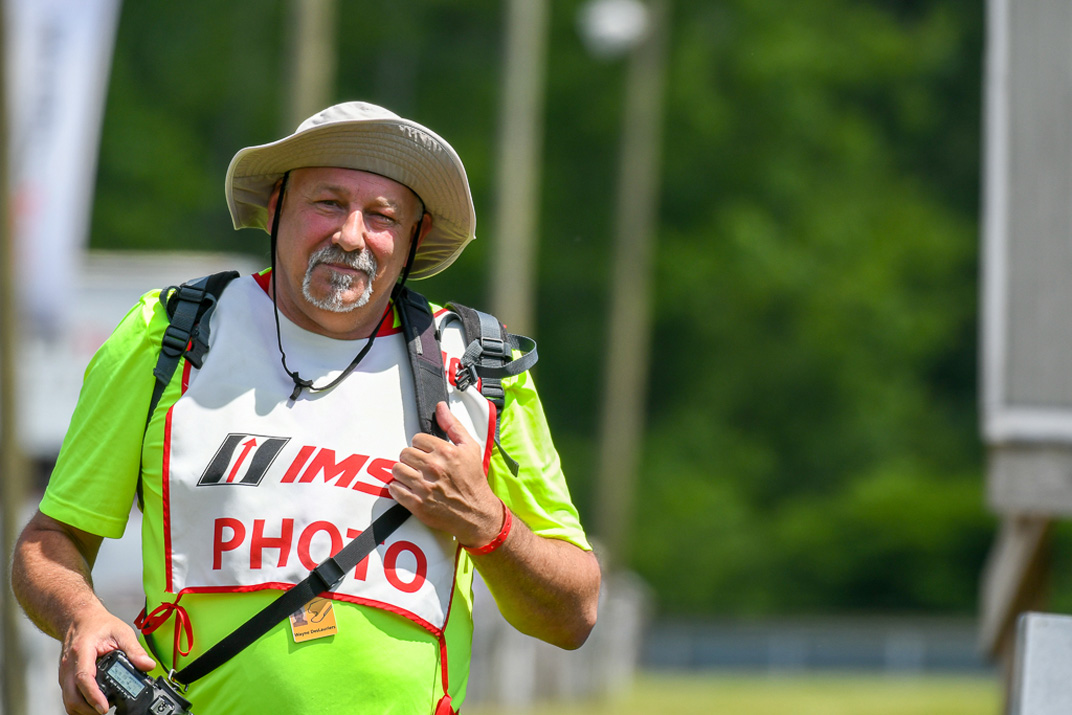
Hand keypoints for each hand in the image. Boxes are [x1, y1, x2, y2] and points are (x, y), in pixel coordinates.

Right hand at [60, 608, 155, 714]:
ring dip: (83, 709)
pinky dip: (79, 705)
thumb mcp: (121, 632)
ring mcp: (64, 674)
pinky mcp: (65, 679)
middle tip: (107, 710)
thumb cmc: (99, 625)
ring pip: (68, 700)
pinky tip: (93, 705)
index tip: (104, 707)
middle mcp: (69, 665)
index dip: (93, 695)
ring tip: (102, 708)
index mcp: (82, 652)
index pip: (84, 678)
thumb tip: (148, 665)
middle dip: (88, 708)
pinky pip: (68, 697)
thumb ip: (135, 650)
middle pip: (72, 696)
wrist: (79, 619)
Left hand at [390, 402, 502, 545]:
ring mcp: (424, 487)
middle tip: (421, 466)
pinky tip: (410, 489)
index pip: (416, 439)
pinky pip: (395, 489)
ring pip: (397, 469)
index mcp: (445, 452)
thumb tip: (440, 408)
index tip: (428, 454)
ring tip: (415, 477)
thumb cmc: (473, 481)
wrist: (476, 513)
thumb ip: (453, 425)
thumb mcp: (470, 448)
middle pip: (404, 453)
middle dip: (411, 459)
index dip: (421, 446)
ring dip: (404, 473)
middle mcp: (433, 468)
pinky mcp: (417, 504)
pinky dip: (399, 489)